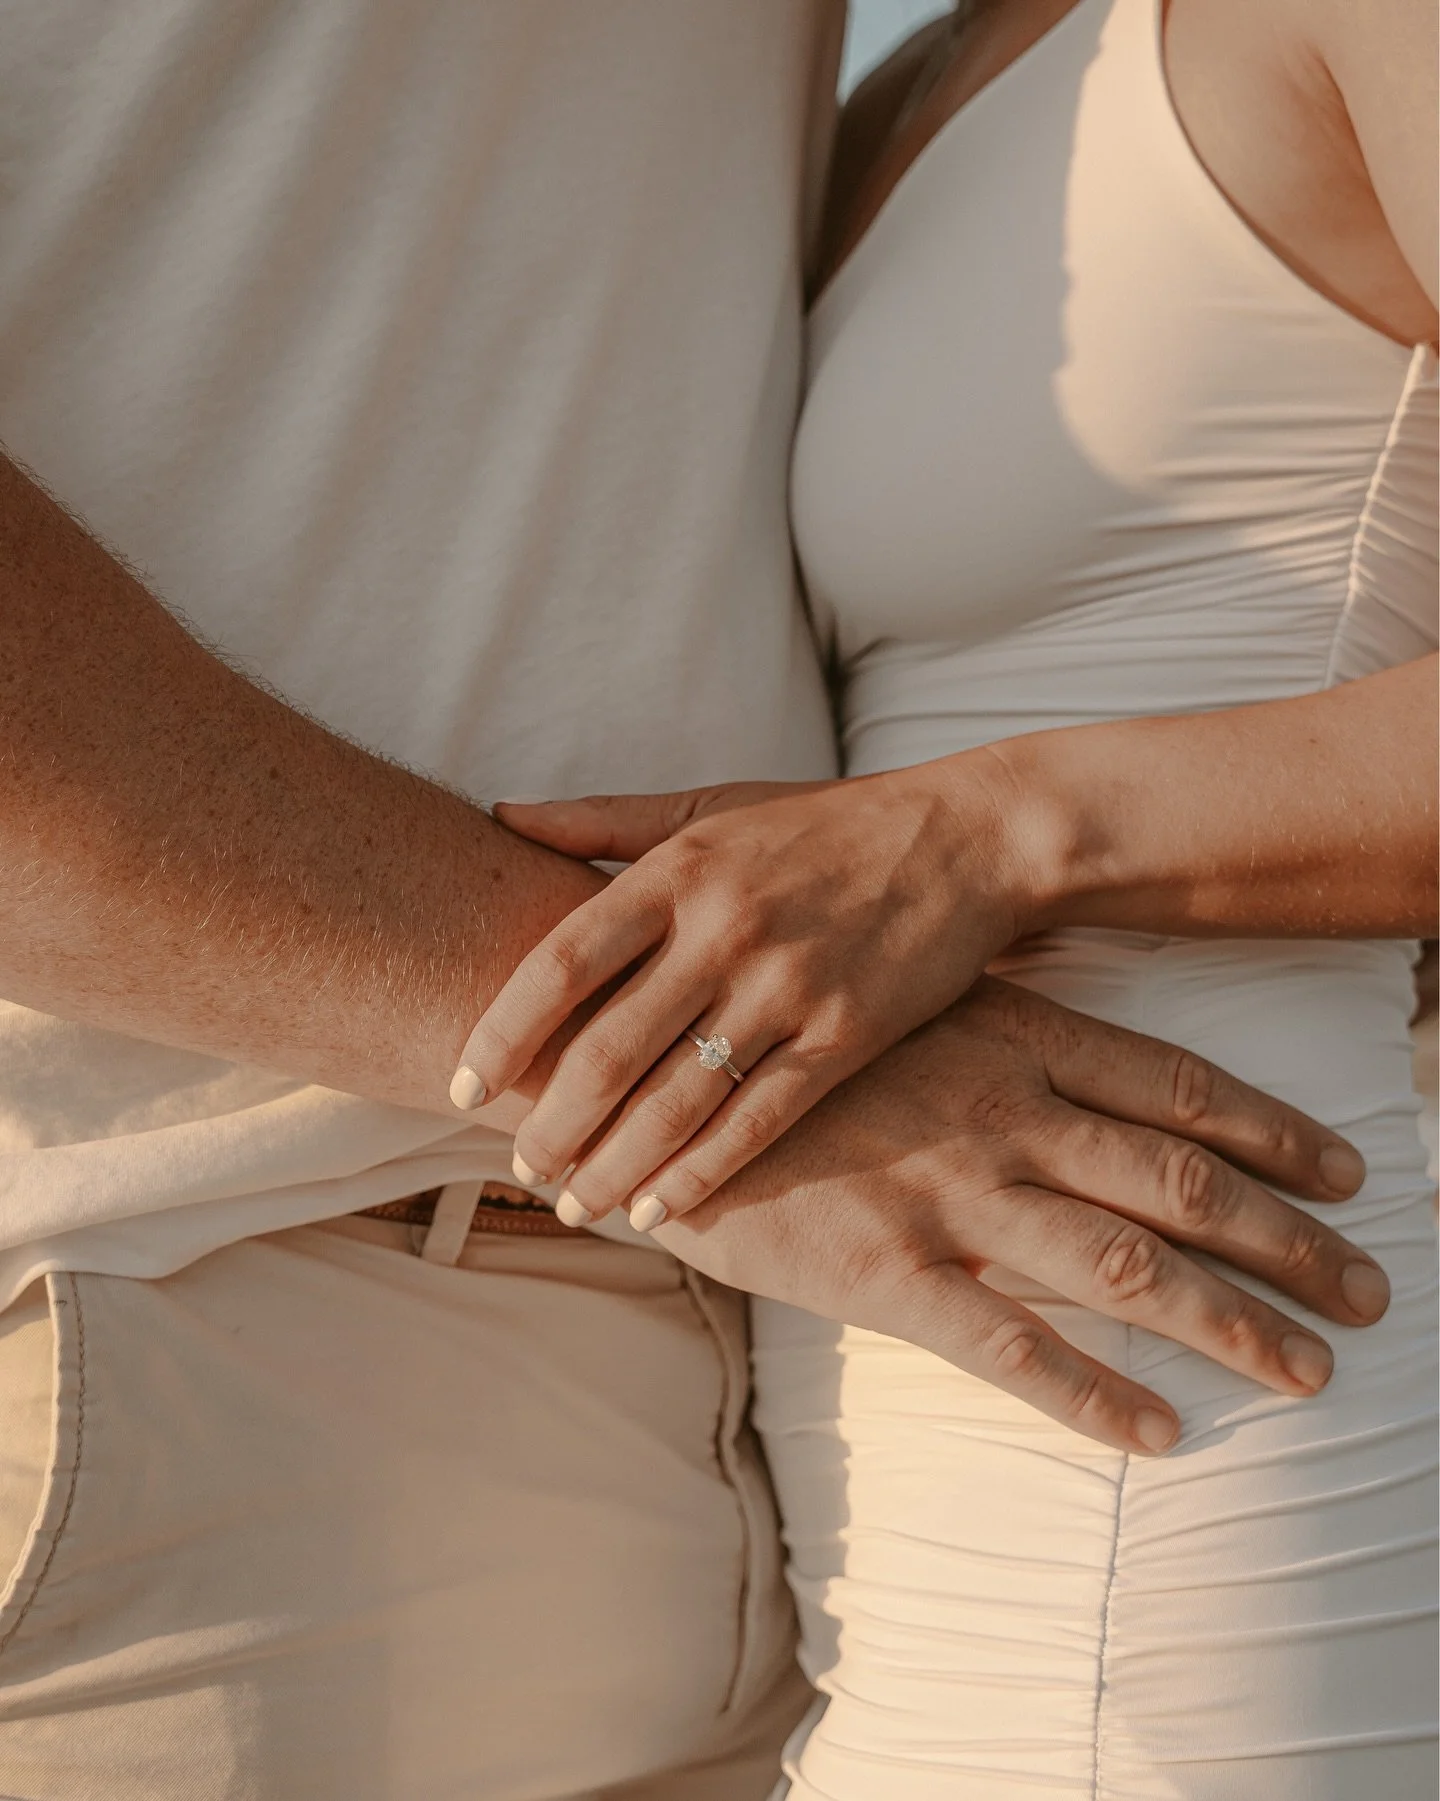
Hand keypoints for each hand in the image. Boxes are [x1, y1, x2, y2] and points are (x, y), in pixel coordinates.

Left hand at [454, 767, 1020, 1218]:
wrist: (967, 838)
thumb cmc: (824, 824)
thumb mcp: (712, 805)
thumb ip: (603, 818)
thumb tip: (500, 816)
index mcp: (677, 871)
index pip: (560, 963)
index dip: (502, 1032)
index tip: (463, 1085)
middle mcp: (723, 930)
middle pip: (608, 1049)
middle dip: (553, 1123)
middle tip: (521, 1167)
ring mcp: (786, 987)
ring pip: (676, 1100)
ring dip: (614, 1165)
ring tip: (574, 1203)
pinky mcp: (845, 1036)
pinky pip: (757, 1121)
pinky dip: (700, 1174)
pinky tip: (657, 1208)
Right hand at [648, 979, 1383, 1454]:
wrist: (649, 1062)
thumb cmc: (781, 1026)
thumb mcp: (902, 1001)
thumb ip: (991, 1028)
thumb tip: (1072, 1055)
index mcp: (1010, 1035)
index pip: (1177, 1086)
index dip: (1273, 1132)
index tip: (1345, 1169)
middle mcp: (1002, 1111)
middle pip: (1181, 1183)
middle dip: (1290, 1241)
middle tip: (1368, 1291)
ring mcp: (949, 1192)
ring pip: (1124, 1267)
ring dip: (1232, 1322)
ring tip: (1308, 1371)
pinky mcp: (886, 1270)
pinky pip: (1013, 1347)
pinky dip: (1096, 1396)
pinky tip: (1162, 1433)